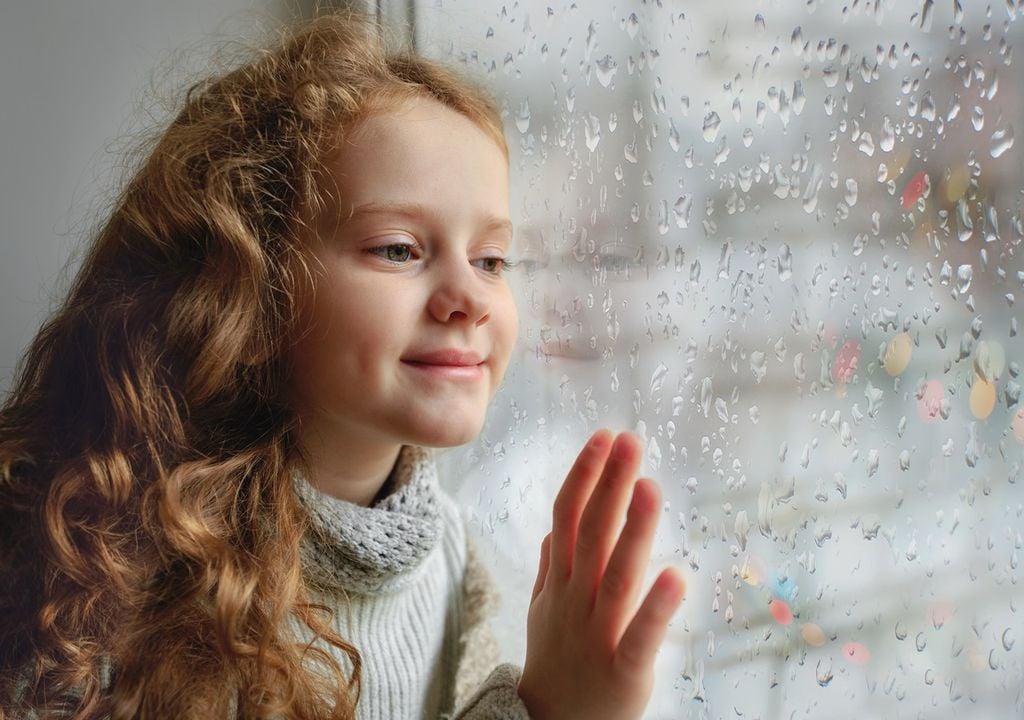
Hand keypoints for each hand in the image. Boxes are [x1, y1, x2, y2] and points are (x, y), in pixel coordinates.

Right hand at [517, 430, 686, 719]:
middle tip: (629, 440)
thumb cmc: (554, 663)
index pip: (566, 516)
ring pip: (615, 574)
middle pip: (590, 533)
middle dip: (609, 484)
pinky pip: (639, 635)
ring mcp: (596, 632)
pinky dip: (656, 607)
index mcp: (559, 581)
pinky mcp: (623, 669)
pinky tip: (677, 575)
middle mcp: (574, 599)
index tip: (604, 437)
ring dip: (632, 529)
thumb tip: (551, 528)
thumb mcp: (543, 610)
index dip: (585, 475)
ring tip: (649, 486)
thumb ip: (549, 567)